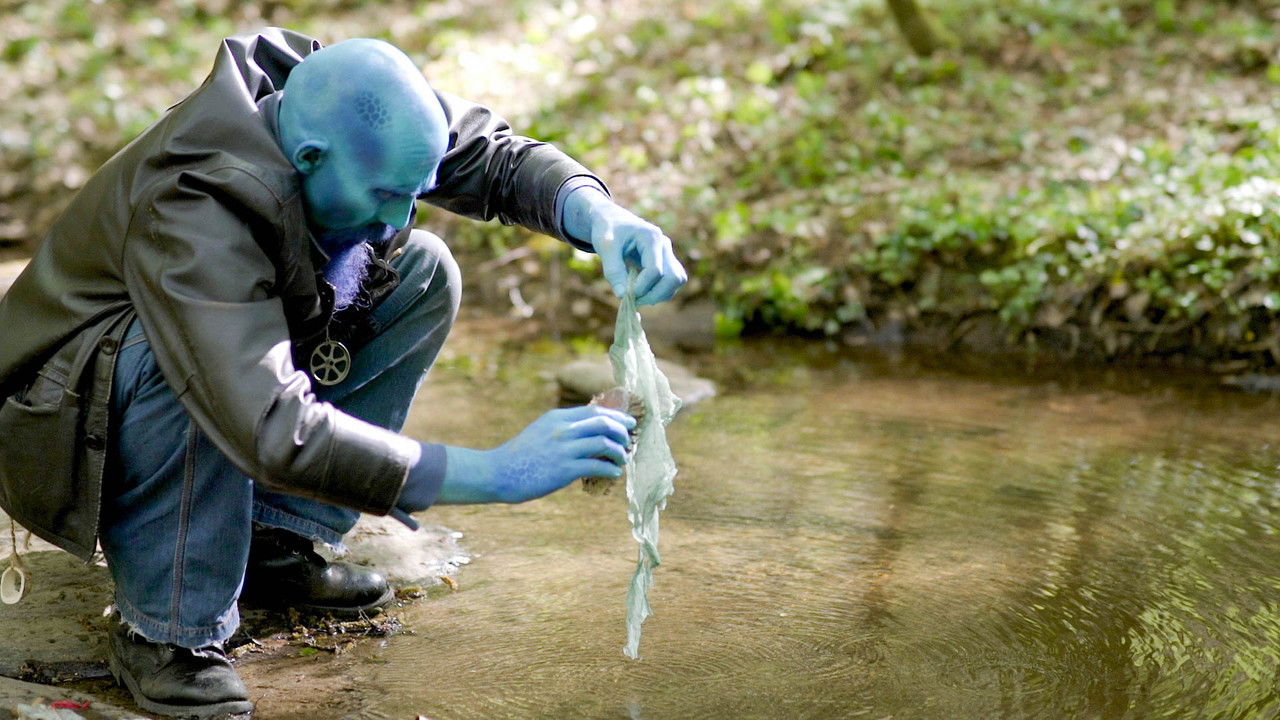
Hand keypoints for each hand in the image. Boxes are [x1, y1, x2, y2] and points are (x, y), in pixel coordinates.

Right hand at [437, 405, 635, 503]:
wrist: (497, 473)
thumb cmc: (520, 456)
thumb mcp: (541, 431)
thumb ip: (563, 428)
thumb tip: (590, 432)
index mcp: (557, 417)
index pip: (595, 411)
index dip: (616, 416)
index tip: (628, 423)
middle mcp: (562, 429)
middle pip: (604, 423)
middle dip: (622, 431)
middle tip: (630, 440)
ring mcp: (564, 449)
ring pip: (604, 443)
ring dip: (619, 452)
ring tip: (622, 459)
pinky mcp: (564, 469)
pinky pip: (597, 466)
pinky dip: (610, 469)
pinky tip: (614, 473)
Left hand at [564, 187, 687, 305]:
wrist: (612, 220)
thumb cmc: (607, 230)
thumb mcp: (605, 247)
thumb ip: (613, 270)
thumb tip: (622, 295)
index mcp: (651, 237)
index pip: (655, 271)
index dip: (642, 287)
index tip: (625, 294)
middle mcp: (664, 245)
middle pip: (674, 278)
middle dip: (655, 294)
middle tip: (634, 300)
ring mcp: (668, 253)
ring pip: (677, 281)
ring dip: (659, 294)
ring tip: (637, 296)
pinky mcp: (666, 262)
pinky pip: (671, 282)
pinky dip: (659, 291)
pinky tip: (642, 291)